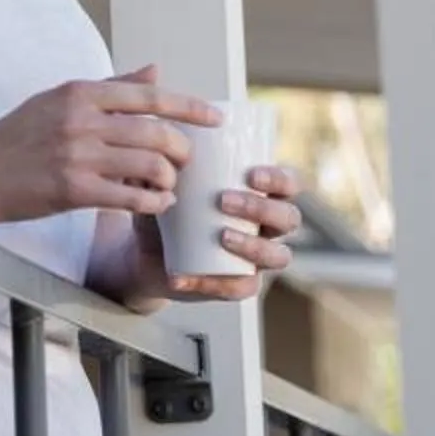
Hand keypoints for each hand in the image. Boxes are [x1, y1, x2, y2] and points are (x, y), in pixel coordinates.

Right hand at [0, 66, 224, 227]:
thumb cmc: (18, 137)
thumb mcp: (58, 100)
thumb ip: (110, 87)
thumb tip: (156, 71)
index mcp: (80, 92)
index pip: (149, 96)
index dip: (189, 106)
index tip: (216, 117)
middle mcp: (81, 119)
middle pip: (157, 132)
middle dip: (182, 150)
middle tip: (186, 161)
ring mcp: (77, 155)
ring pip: (150, 165)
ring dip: (169, 179)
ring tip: (167, 185)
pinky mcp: (73, 190)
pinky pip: (132, 197)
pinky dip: (153, 203)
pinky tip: (156, 205)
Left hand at [136, 161, 302, 302]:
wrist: (144, 252)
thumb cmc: (165, 206)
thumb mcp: (160, 184)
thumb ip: (157, 165)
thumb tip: (156, 147)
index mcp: (259, 194)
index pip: (289, 183)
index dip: (279, 179)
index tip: (251, 175)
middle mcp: (267, 226)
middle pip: (289, 218)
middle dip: (262, 208)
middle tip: (224, 200)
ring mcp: (257, 258)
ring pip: (278, 256)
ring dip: (253, 245)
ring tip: (222, 236)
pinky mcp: (238, 284)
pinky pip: (241, 288)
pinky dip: (213, 284)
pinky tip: (183, 277)